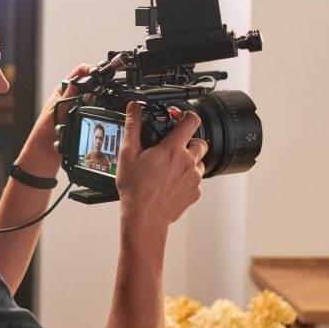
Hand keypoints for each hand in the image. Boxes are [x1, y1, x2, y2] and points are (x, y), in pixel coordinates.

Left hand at [14, 63, 92, 178]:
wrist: (43, 158)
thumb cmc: (42, 135)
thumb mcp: (55, 113)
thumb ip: (67, 98)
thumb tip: (77, 81)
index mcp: (60, 93)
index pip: (77, 74)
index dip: (88, 70)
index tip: (98, 72)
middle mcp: (68, 101)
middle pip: (87, 86)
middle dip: (95, 86)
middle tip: (104, 89)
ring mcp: (75, 112)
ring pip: (91, 101)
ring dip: (94, 103)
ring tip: (100, 104)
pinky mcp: (80, 123)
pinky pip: (91, 115)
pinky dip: (94, 115)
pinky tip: (95, 117)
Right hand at [116, 101, 206, 225]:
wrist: (144, 218)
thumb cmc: (136, 190)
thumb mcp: (128, 154)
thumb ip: (133, 127)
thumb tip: (134, 109)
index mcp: (172, 149)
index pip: (191, 121)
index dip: (188, 115)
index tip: (182, 118)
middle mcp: (188, 162)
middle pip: (200, 141)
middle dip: (189, 141)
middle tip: (174, 147)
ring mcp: (194, 178)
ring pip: (200, 162)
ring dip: (190, 160)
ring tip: (171, 167)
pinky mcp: (195, 193)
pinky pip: (197, 180)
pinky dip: (188, 178)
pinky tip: (172, 183)